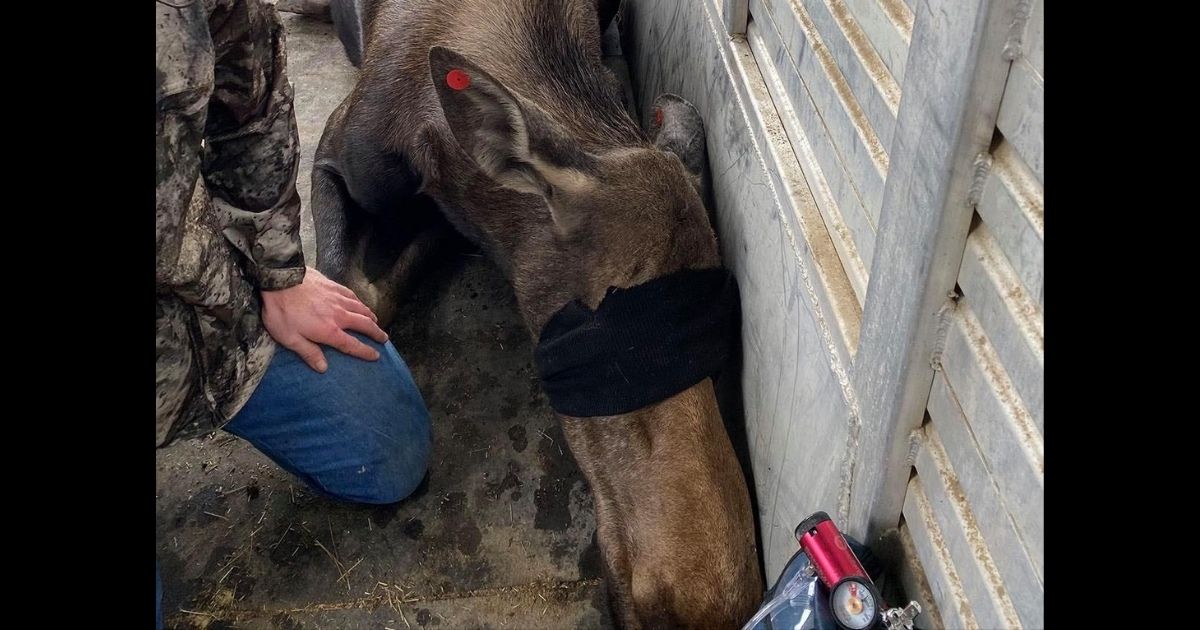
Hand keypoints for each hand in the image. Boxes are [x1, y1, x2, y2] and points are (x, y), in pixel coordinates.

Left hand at [260, 268, 387, 372]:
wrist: (280, 280)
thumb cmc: (282, 311)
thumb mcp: (290, 338)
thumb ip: (309, 352)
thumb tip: (323, 368)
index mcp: (329, 331)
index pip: (352, 344)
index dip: (365, 351)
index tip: (376, 356)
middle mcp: (339, 315)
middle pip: (364, 325)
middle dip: (376, 333)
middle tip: (384, 338)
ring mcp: (338, 298)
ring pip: (361, 309)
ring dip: (371, 317)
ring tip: (377, 321)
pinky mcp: (333, 286)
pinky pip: (352, 295)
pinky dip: (360, 302)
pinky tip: (361, 303)